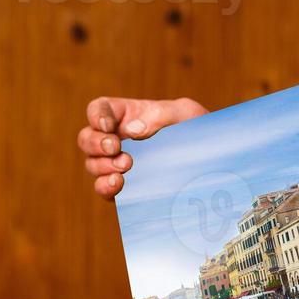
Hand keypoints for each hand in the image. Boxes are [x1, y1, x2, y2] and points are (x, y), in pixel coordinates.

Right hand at [77, 96, 207, 197]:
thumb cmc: (197, 129)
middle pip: (87, 138)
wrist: (211, 163)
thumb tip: (132, 130)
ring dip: (101, 165)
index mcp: (127, 115)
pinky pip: (103, 188)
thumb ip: (161, 114)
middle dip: (95, 143)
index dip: (96, 116)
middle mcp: (118, 139)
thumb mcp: (185, 113)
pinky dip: (104, 186)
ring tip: (126, 166)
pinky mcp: (125, 188)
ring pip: (91, 164)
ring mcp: (118, 164)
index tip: (108, 126)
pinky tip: (119, 183)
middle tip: (116, 148)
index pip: (99, 110)